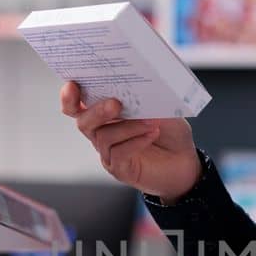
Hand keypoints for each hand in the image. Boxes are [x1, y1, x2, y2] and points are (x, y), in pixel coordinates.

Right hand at [60, 82, 201, 200]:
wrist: (186, 161)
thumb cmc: (169, 133)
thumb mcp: (160, 108)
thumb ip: (144, 98)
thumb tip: (135, 86)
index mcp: (106, 115)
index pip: (77, 106)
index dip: (70, 97)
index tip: (72, 85)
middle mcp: (102, 133)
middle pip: (84, 121)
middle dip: (97, 111)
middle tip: (116, 103)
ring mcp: (109, 153)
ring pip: (104, 137)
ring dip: (127, 126)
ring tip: (150, 121)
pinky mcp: (120, 169)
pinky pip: (118, 154)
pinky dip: (135, 141)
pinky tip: (151, 135)